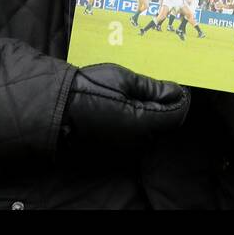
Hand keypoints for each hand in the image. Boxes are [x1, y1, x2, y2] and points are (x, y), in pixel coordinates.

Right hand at [61, 63, 189, 147]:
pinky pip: (133, 141)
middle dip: (161, 108)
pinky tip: (118, 113)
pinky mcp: (113, 155)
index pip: (177, 114)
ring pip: (149, 134)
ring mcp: (125, 151)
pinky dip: (132, 128)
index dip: (179, 98)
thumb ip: (153, 88)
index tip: (170, 86)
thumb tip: (176, 90)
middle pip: (164, 125)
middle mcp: (138, 142)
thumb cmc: (88, 90)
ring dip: (147, 118)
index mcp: (144, 122)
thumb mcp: (123, 79)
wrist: (54, 110)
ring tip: (128, 99)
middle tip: (145, 89)